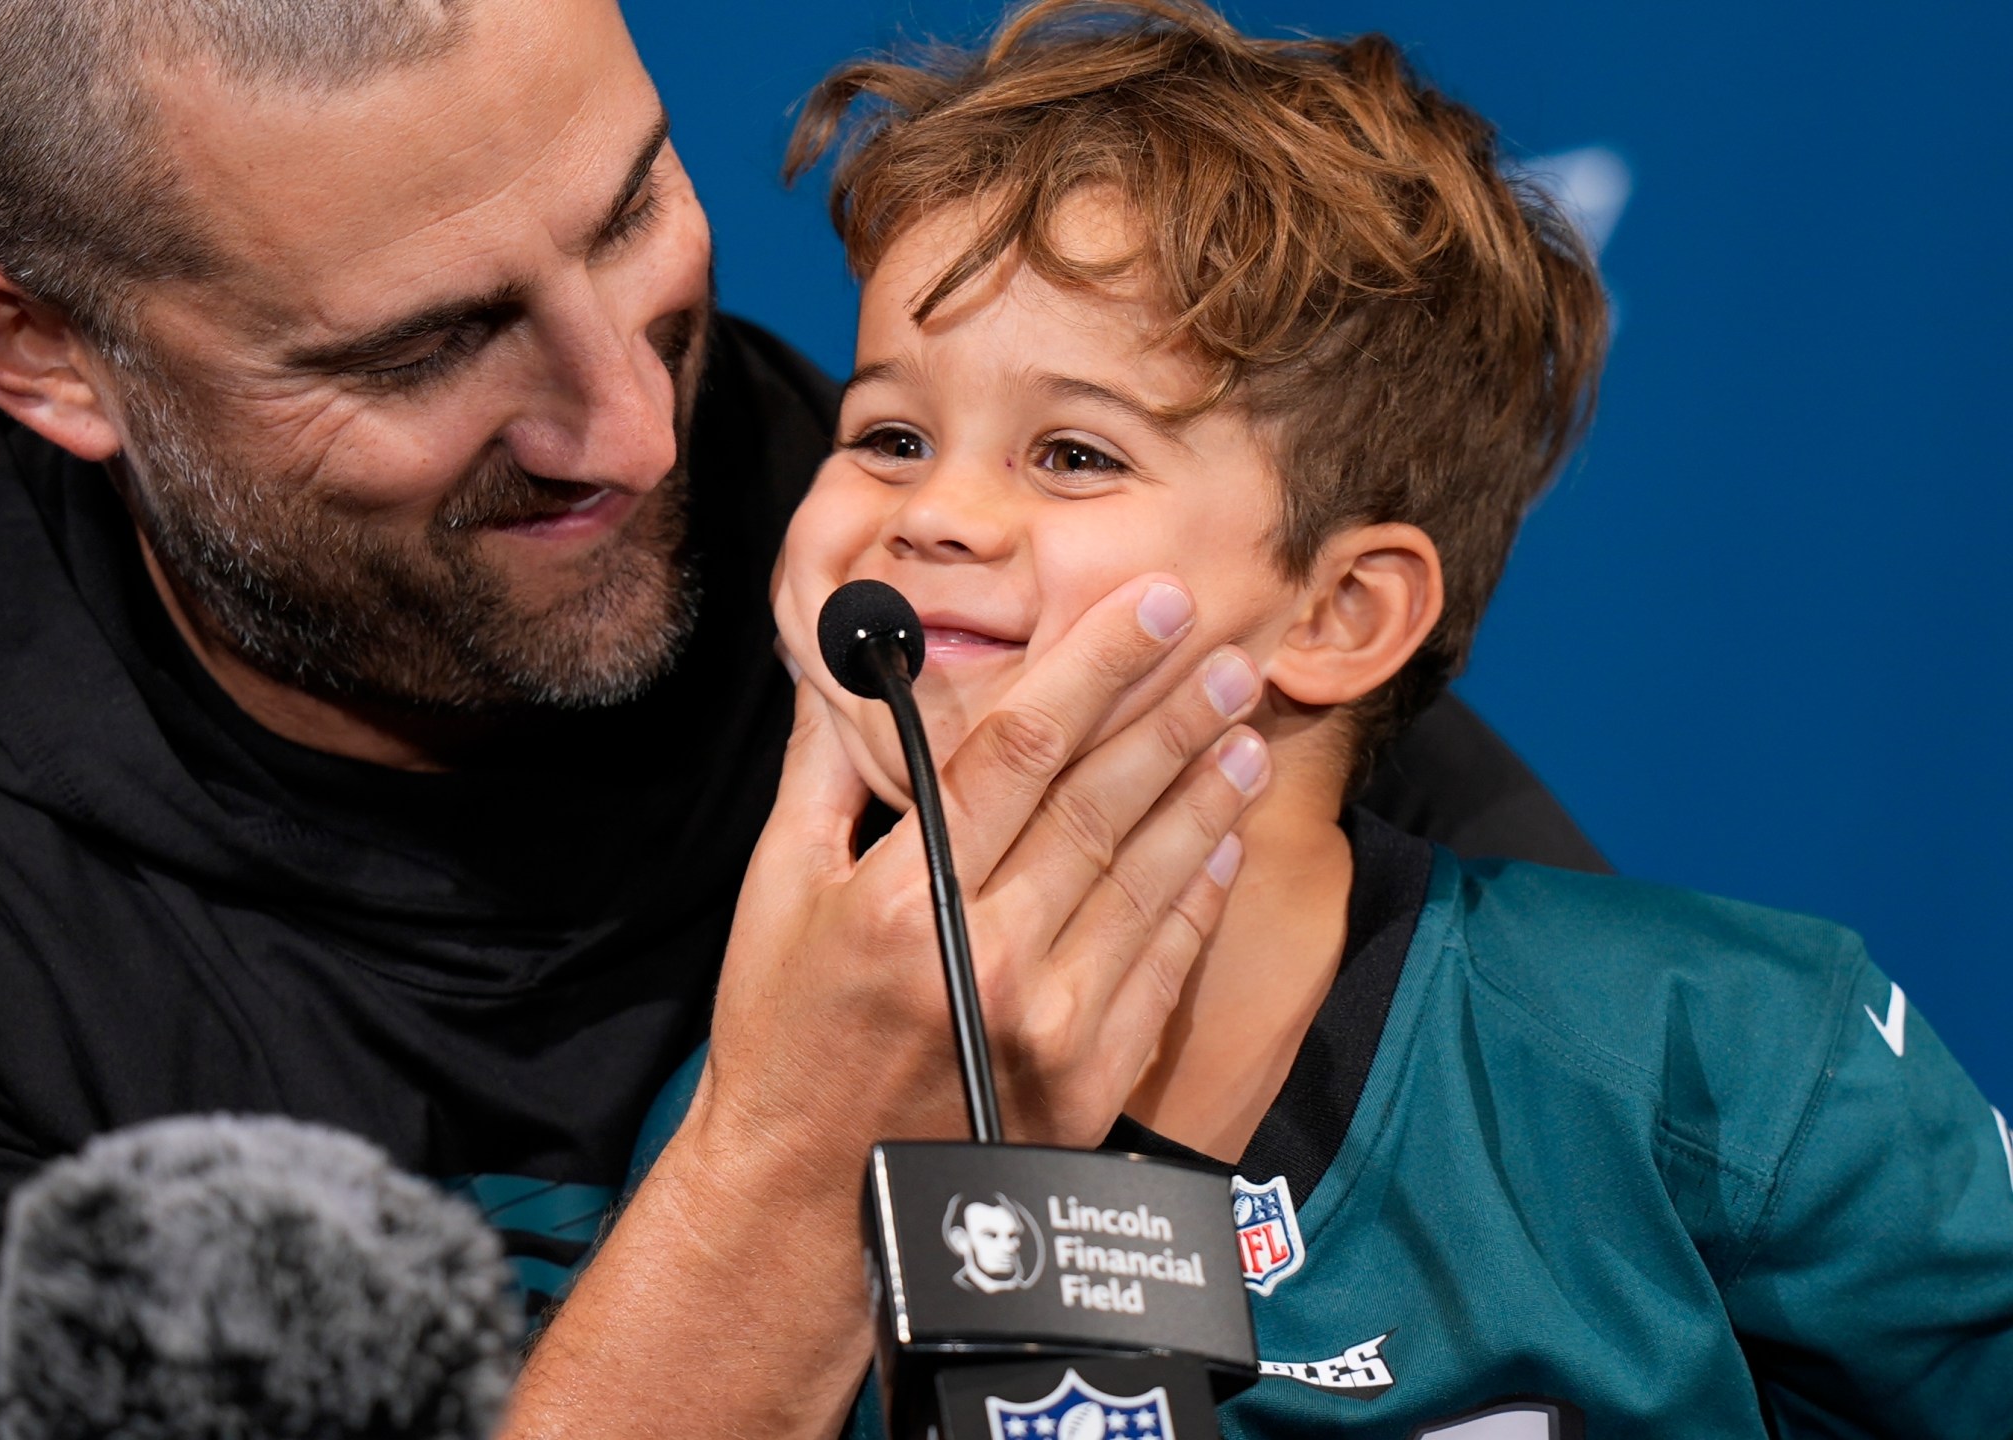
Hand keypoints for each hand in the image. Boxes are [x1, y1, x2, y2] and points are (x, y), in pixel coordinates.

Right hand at [697, 573, 1263, 1167]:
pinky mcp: (1092, 1077)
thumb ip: (825, 775)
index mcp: (905, 902)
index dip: (1093, 666)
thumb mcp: (777, 896)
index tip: (1144, 606)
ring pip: (1149, 875)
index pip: (1020, 749)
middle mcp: (989, 957)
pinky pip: (1164, 962)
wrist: (808, 1204)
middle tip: (1225, 647)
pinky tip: (1220, 840)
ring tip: (1241, 726)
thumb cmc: (783, 1043)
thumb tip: (850, 674)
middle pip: (1102, 802)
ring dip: (1204, 793)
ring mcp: (1052, 1023)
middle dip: (1171, 713)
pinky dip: (1198, 893)